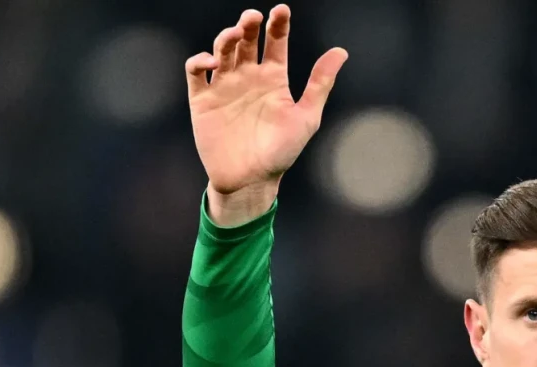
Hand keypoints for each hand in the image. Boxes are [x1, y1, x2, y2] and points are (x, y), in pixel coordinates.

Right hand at [186, 5, 346, 221]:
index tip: (281, 11)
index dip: (278, 25)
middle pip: (246, 41)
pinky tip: (212, 62)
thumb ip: (320, 83)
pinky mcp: (202, 100)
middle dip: (248, 25)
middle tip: (253, 18)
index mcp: (274, 79)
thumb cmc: (281, 152)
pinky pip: (196, 72)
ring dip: (226, 38)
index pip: (276, 43)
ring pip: (222, 50)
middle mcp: (249, 78)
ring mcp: (225, 87)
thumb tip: (341, 51)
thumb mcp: (306, 117)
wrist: (251, 180)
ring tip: (234, 35)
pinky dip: (199, 61)